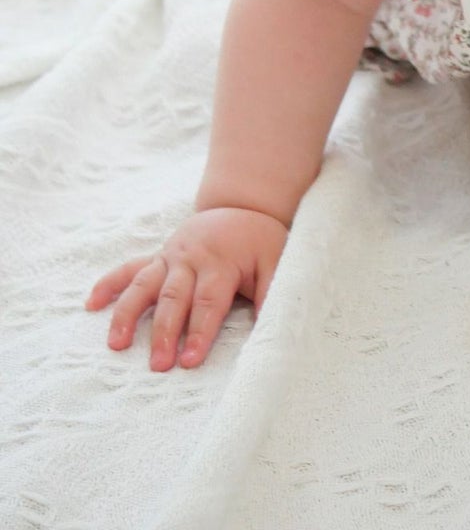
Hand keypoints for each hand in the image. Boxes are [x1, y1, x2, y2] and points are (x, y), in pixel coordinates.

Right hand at [84, 206, 288, 370]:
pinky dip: (109, 284)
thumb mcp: (277, 259)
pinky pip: (129, 269)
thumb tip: (270, 326)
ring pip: (144, 285)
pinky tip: (91, 304)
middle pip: (174, 299)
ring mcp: (170, 257)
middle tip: (158, 365)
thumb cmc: (260, 240)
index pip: (209, 301)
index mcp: (221, 262)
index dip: (200, 332)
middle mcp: (190, 259)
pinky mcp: (157, 256)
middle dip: (164, 333)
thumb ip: (272, 292)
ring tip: (116, 344)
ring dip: (128, 314)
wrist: (241, 206)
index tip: (190, 361)